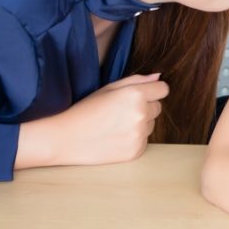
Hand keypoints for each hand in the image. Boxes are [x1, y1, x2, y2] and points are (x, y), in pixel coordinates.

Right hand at [17, 73, 167, 167]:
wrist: (65, 138)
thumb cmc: (86, 110)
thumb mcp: (109, 88)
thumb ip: (137, 80)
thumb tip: (158, 77)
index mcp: (135, 94)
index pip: (163, 89)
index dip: (153, 91)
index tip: (142, 94)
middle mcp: (141, 114)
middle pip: (158, 107)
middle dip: (145, 107)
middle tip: (120, 111)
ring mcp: (139, 135)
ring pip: (151, 124)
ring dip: (140, 123)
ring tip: (115, 125)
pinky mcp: (136, 151)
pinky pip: (144, 140)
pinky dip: (134, 139)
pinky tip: (115, 137)